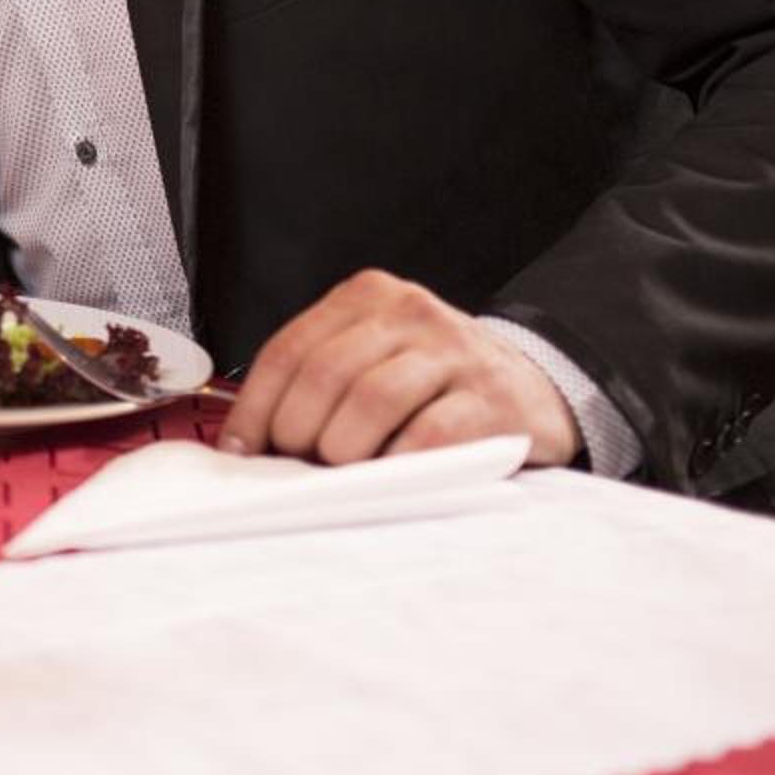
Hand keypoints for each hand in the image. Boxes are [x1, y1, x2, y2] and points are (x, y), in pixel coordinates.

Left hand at [219, 269, 579, 466]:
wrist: (533, 387)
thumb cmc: (433, 384)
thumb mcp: (375, 358)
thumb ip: (320, 382)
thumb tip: (252, 442)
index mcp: (367, 297)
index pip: (290, 349)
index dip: (256, 406)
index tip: (241, 449)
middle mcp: (409, 312)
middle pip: (325, 373)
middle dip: (298, 429)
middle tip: (298, 465)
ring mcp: (454, 351)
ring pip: (372, 399)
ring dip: (344, 447)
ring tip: (342, 471)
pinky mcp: (492, 398)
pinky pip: (430, 435)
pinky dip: (397, 463)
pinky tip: (388, 478)